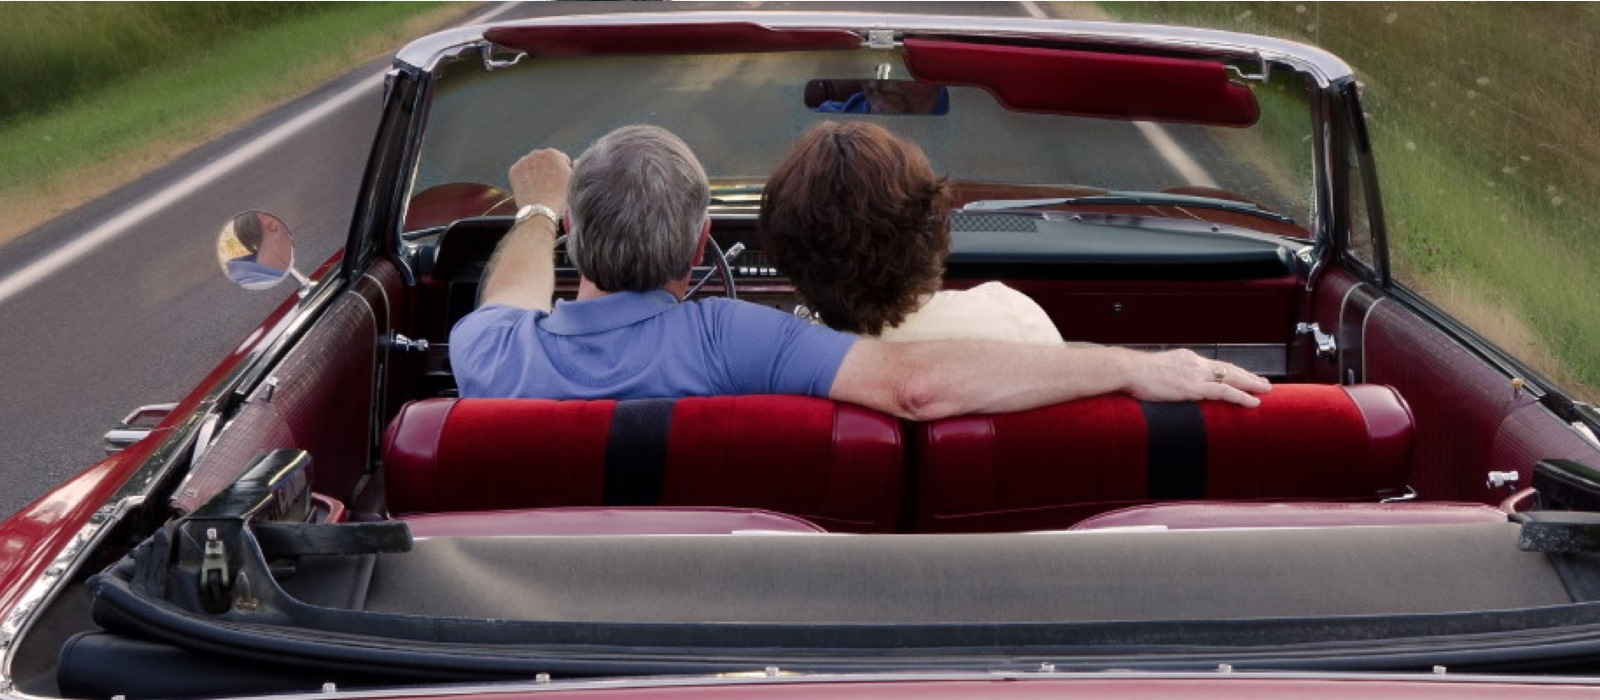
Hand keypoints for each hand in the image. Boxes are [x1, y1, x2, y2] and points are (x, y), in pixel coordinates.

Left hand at [508, 148, 572, 214]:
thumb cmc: (560, 197)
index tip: (562, 182)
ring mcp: (523, 161)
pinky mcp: (514, 170)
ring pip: (532, 166)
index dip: (563, 171)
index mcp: (553, 153)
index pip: (561, 159)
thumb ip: (576, 166)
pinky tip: (530, 188)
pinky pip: (521, 173)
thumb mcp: (573, 180)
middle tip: (550, 185)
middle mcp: (537, 153)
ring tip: (540, 188)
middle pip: (545, 161)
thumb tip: (576, 160)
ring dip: (536, 173)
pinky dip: (525, 179)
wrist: (541, 210)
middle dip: (548, 170)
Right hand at [1122, 348, 1271, 407]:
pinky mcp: (1194, 387)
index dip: (1233, 371)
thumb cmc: (1136, 374)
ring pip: (1231, 378)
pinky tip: (1252, 402)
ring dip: (1251, 384)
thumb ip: (1171, 376)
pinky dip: (1241, 396)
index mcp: (1187, 359)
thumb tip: (1174, 384)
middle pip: (1228, 369)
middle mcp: (1195, 364)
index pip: (1216, 365)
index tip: (1245, 376)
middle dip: (1248, 376)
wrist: (1129, 370)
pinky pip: (1224, 391)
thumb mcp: (1159, 370)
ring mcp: (1196, 375)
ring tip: (1264, 391)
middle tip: (1263, 383)